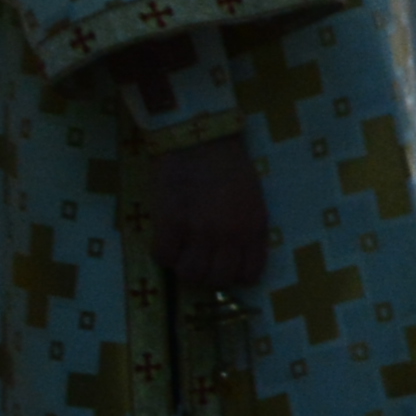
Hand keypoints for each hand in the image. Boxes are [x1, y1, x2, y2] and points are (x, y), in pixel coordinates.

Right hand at [150, 136, 272, 290]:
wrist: (199, 136)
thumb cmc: (227, 163)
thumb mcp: (252, 198)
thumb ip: (246, 228)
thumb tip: (232, 252)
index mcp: (253, 229)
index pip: (248, 275)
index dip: (233, 273)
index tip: (222, 263)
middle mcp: (230, 236)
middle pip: (217, 279)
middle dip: (207, 271)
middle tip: (197, 256)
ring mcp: (200, 232)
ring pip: (190, 274)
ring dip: (183, 265)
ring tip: (179, 248)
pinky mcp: (171, 223)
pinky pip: (164, 257)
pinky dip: (162, 252)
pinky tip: (165, 238)